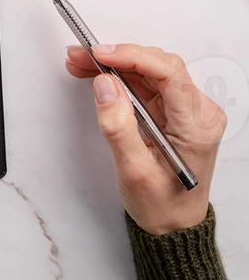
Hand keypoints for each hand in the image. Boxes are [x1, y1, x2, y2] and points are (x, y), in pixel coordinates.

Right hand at [65, 44, 225, 235]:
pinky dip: (119, 76)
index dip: (133, 56)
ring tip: (81, 63)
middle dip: (117, 57)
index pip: (169, 73)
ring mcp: (186, 110)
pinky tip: (96, 74)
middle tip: (82, 57)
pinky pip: (146, 83)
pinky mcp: (173, 111)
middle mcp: (198, 112)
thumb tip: (105, 85)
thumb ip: (118, 126)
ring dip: (114, 64)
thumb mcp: (134, 170)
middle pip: (157, 66)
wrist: (173, 224)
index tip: (101, 55)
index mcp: (197, 126)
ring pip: (149, 71)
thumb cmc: (162, 204)